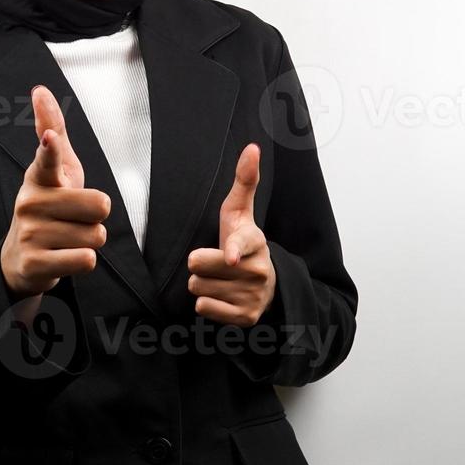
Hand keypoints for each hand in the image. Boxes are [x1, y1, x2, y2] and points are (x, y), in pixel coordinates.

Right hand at [0, 85, 111, 301]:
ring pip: (96, 236)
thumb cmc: (48, 205)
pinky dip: (83, 261)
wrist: (22, 259)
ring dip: (89, 241)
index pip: (46, 159)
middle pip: (100, 206)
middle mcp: (30, 203)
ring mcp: (31, 234)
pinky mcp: (35, 264)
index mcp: (39, 177)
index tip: (49, 139)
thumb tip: (40, 89)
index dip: (50, 149)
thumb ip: (52, 129)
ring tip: (66, 240)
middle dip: (97, 217)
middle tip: (74, 219)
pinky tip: (64, 258)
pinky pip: (86, 260)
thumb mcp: (55, 169)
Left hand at [188, 142, 276, 326]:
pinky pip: (204, 307)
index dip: (232, 251)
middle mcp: (258, 270)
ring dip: (202, 284)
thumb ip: (245, 180)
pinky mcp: (245, 317)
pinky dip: (206, 303)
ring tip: (220, 279)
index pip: (241, 245)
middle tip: (215, 261)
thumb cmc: (241, 241)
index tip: (231, 257)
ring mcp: (253, 296)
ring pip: (199, 288)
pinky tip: (221, 295)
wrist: (264, 285)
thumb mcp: (240, 211)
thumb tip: (252, 147)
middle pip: (200, 268)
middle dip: (199, 264)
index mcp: (256, 242)